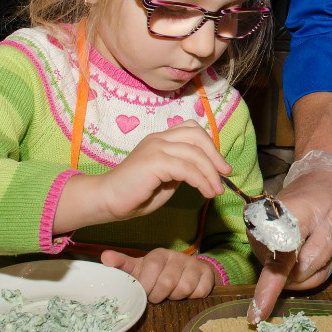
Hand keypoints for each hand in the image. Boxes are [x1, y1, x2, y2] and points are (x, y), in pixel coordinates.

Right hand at [82, 121, 228, 224]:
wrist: (106, 200)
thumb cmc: (134, 194)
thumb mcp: (166, 179)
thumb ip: (181, 170)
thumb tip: (202, 171)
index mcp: (160, 139)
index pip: (192, 130)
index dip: (210, 146)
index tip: (220, 167)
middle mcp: (159, 138)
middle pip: (197, 135)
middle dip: (215, 155)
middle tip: (225, 174)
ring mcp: (156, 147)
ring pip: (195, 153)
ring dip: (210, 173)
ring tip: (216, 190)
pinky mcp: (154, 161)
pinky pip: (186, 168)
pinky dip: (200, 180)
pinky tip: (205, 192)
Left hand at [101, 248, 216, 302]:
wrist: (188, 272)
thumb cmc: (158, 274)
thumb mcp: (140, 269)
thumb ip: (122, 265)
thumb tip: (104, 257)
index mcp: (159, 255)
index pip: (151, 268)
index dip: (147, 285)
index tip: (145, 292)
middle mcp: (177, 257)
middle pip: (167, 282)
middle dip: (160, 295)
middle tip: (158, 296)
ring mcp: (193, 265)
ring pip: (184, 288)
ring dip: (176, 297)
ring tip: (172, 295)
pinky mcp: (207, 274)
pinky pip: (200, 291)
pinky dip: (193, 297)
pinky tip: (188, 294)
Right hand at [248, 151, 331, 323]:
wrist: (318, 178)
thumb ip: (318, 251)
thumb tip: (298, 274)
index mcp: (283, 221)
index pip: (278, 262)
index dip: (268, 291)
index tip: (255, 316)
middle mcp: (263, 231)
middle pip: (285, 277)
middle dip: (310, 274)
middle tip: (328, 255)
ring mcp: (258, 240)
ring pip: (282, 278)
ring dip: (306, 273)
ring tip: (320, 250)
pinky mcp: (260, 246)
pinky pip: (279, 273)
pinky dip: (298, 269)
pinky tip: (308, 251)